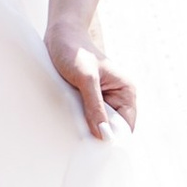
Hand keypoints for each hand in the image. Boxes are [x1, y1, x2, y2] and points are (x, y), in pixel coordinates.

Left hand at [46, 18, 137, 141]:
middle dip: (98, 136)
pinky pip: (87, 118)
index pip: (126, 126)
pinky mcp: (88, 100)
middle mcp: (118, 97)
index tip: (97, 152)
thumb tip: (104, 135)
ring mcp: (103, 99)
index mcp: (126, 91)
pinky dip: (79, 123)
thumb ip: (95, 106)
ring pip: (98, 125)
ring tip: (73, 131)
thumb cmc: (75, 51)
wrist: (60, 35)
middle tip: (81, 144)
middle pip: (112, 128)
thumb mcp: (85, 78)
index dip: (114, 139)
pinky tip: (69, 124)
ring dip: (87, 129)